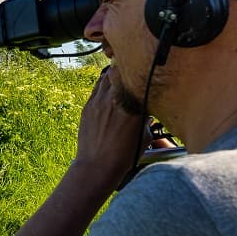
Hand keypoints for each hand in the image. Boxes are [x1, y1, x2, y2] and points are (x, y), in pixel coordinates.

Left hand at [74, 67, 147, 183]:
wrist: (97, 165)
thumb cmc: (124, 155)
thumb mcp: (145, 137)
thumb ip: (146, 119)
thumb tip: (147, 111)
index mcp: (135, 105)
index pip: (141, 78)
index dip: (144, 74)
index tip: (148, 76)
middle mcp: (116, 98)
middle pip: (122, 70)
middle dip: (128, 70)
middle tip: (133, 74)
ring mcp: (99, 101)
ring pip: (107, 76)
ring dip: (115, 75)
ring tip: (121, 80)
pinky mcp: (88, 106)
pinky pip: (97, 87)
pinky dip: (104, 86)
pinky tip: (109, 91)